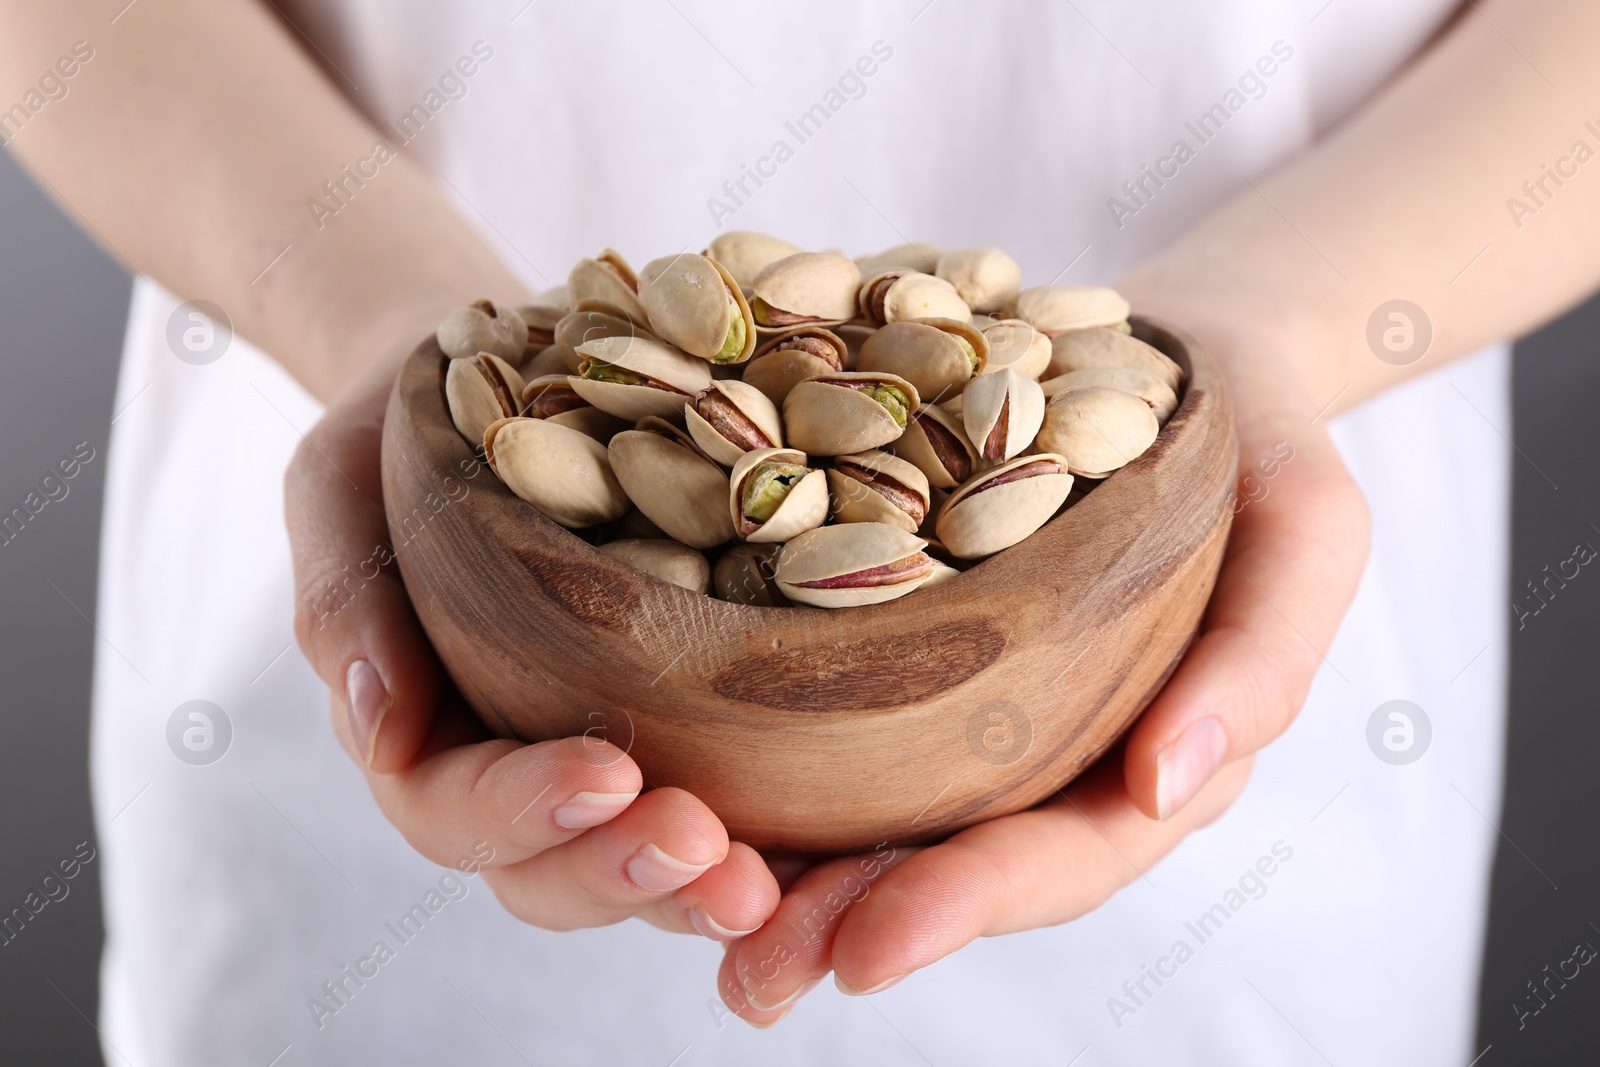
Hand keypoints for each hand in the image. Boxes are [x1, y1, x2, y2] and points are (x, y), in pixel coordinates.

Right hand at [287, 345, 779, 937]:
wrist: (507, 374)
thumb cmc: (413, 424)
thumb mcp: (344, 481)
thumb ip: (346, 594)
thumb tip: (377, 725)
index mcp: (428, 730)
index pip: (454, 810)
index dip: (522, 811)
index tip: (605, 771)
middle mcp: (523, 766)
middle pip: (556, 874)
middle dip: (627, 872)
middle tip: (709, 855)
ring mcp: (616, 754)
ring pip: (649, 867)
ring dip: (705, 888)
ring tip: (773, 883)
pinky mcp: (703, 729)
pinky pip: (740, 809)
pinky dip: (783, 843)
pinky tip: (837, 845)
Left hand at [717, 314, 1370, 1023]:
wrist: (1182, 353)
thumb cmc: (1258, 442)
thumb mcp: (1310, 530)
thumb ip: (1263, 660)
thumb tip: (1167, 788)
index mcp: (1150, 759)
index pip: (1062, 857)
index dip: (967, 908)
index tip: (866, 952)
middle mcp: (1050, 751)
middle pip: (949, 857)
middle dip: (849, 917)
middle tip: (751, 969)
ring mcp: (975, 702)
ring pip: (877, 802)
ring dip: (787, 862)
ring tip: (691, 900)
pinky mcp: (909, 635)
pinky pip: (836, 704)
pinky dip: (766, 747)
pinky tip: (687, 766)